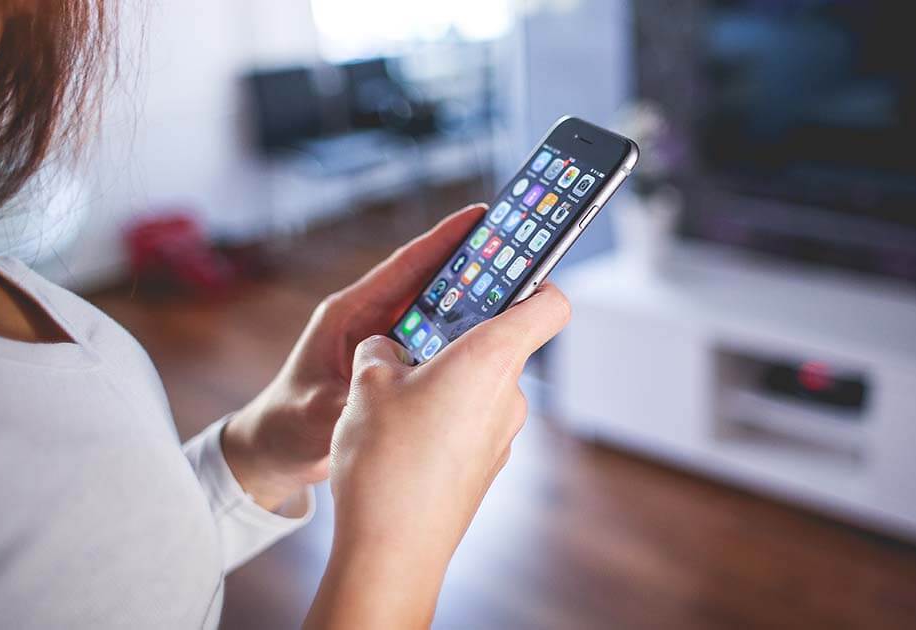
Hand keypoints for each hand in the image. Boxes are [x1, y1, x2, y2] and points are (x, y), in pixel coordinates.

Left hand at [221, 204, 486, 510]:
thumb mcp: (316, 413)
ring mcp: (384, 341)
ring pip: (436, 311)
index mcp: (349, 314)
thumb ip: (351, 401)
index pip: (404, 267)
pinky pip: (435, 342)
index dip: (442, 239)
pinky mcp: (394, 363)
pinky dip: (461, 338)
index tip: (479, 216)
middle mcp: (370, 319)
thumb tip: (386, 396)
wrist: (276, 450)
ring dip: (471, 302)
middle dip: (470, 265)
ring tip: (517, 290)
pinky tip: (492, 340)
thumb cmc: (286, 424)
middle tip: (515, 250)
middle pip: (429, 282)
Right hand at [305, 283, 569, 628]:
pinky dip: (443, 416)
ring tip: (392, 395)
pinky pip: (470, 422)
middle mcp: (509, 394)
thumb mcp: (367, 384)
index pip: (549, 303)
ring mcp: (502, 434)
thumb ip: (381, 350)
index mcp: (491, 358)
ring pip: (479, 385)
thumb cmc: (386, 461)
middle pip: (501, 343)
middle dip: (456, 336)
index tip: (509, 270)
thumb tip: (387, 348)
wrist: (393, 550)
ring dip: (443, 379)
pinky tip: (401, 434)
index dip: (536, 280)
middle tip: (413, 337)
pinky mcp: (486, 464)